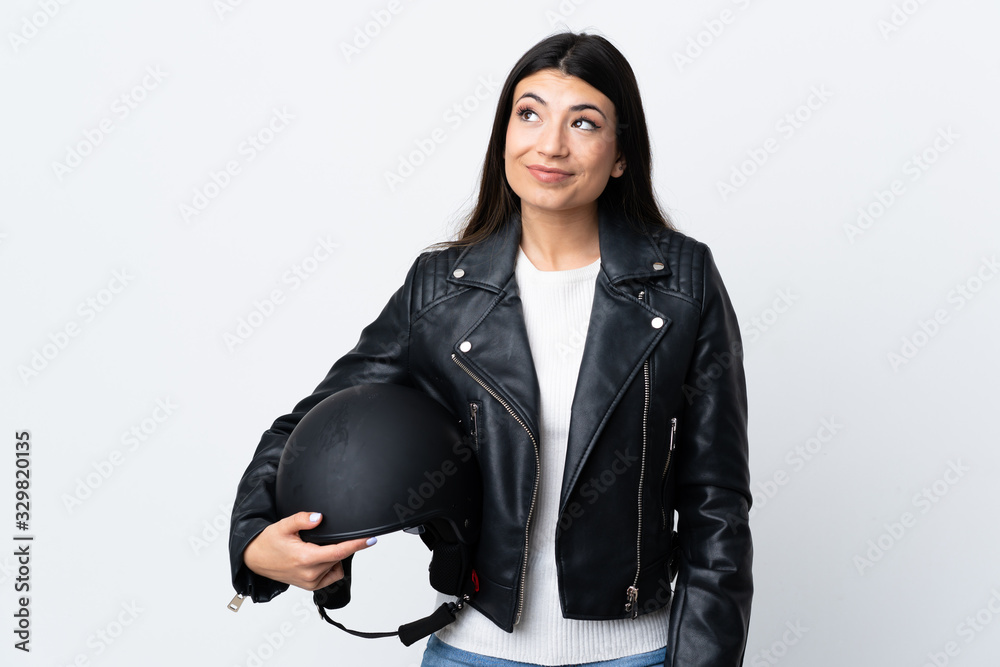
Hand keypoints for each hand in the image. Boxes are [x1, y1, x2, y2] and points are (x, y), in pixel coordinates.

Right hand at [243, 511, 375, 590]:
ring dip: (333, 556)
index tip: (371, 539)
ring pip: (336, 566)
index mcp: (305, 558)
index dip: (357, 544)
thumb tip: (318, 517)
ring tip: (316, 548)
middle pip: (338, 557)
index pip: (338, 552)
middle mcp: (310, 573)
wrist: (255, 560)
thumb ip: (301, 519)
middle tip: (322, 536)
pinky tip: (318, 558)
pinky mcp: (310, 587)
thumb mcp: (283, 526)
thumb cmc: (268, 543)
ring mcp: (310, 582)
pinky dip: (330, 566)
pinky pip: (331, 575)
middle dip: (339, 545)